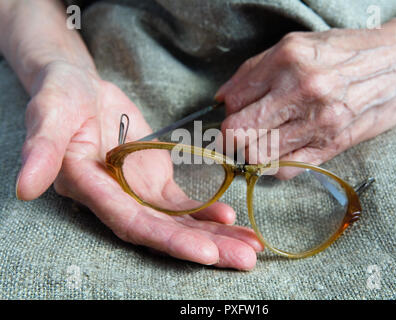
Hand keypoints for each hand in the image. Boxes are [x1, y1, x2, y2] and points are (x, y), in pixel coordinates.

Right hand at [16, 61, 262, 269]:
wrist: (82, 90)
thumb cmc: (62, 96)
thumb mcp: (51, 113)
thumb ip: (42, 148)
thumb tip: (24, 187)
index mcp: (91, 190)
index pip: (132, 223)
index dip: (168, 239)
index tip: (207, 253)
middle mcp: (116, 200)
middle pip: (163, 232)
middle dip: (205, 248)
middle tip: (245, 261)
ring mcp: (137, 193)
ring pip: (179, 222)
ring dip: (216, 237)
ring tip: (251, 248)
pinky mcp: (153, 182)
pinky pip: (183, 204)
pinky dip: (209, 213)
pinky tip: (233, 220)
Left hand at [216, 27, 395, 178]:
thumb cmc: (345, 53)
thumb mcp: (296, 45)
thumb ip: (254, 71)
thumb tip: (222, 99)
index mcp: (288, 61)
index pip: (234, 102)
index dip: (230, 111)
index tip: (238, 112)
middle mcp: (302, 92)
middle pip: (239, 134)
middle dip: (233, 136)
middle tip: (243, 131)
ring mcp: (318, 123)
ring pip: (258, 157)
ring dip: (254, 151)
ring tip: (264, 139)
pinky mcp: (331, 147)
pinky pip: (285, 171)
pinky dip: (276, 164)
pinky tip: (284, 149)